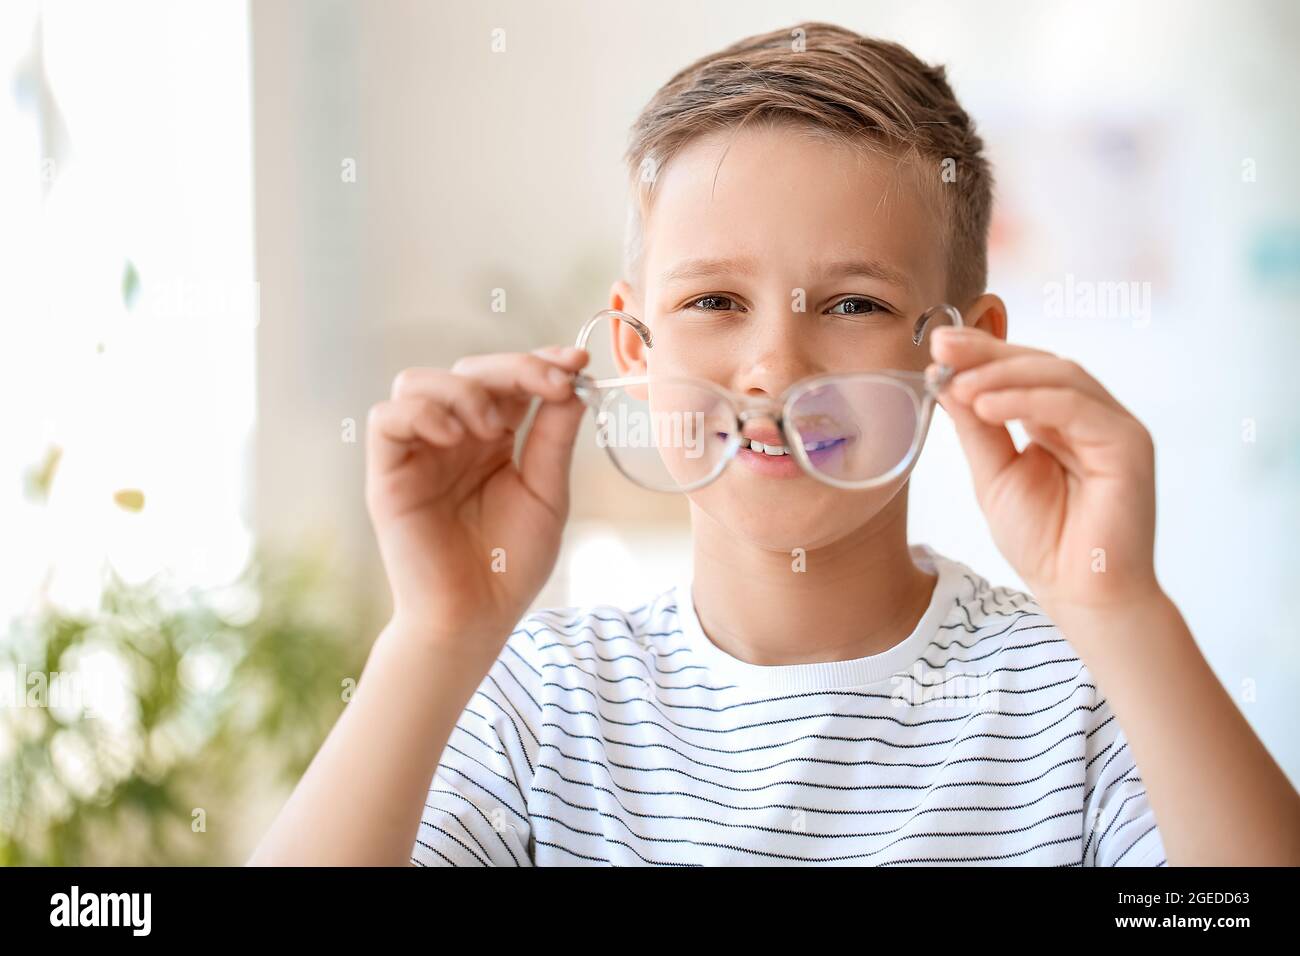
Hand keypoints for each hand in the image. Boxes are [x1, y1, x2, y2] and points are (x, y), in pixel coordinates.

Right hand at [365, 345, 589, 648]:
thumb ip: (553, 438)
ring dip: (464, 390)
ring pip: (419, 381)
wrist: (475, 618)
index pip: (508, 380)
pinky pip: (386, 419)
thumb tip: (573, 383)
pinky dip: (420, 414)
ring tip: (493, 429)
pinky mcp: (388, 474)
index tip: (576, 361)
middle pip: (468, 369)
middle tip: (550, 384)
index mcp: (493, 439)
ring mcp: (418, 452)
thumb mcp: (547, 494)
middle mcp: (452, 437)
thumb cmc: (510, 563)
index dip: (539, 361)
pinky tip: (454, 438)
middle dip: (513, 368)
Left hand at [928, 326, 1161, 617]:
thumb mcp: (993, 475)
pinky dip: (1028, 400)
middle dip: (989, 353)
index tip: (939, 345)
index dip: (982, 354)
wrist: (1079, 594)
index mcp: (1060, 422)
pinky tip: (986, 406)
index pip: (1022, 373)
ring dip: (1003, 374)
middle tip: (944, 345)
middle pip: (1042, 364)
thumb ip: (976, 428)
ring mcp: (1114, 427)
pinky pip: (1074, 406)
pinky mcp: (1127, 444)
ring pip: (1060, 376)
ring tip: (959, 383)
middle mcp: (1091, 418)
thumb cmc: (1043, 542)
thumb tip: (946, 379)